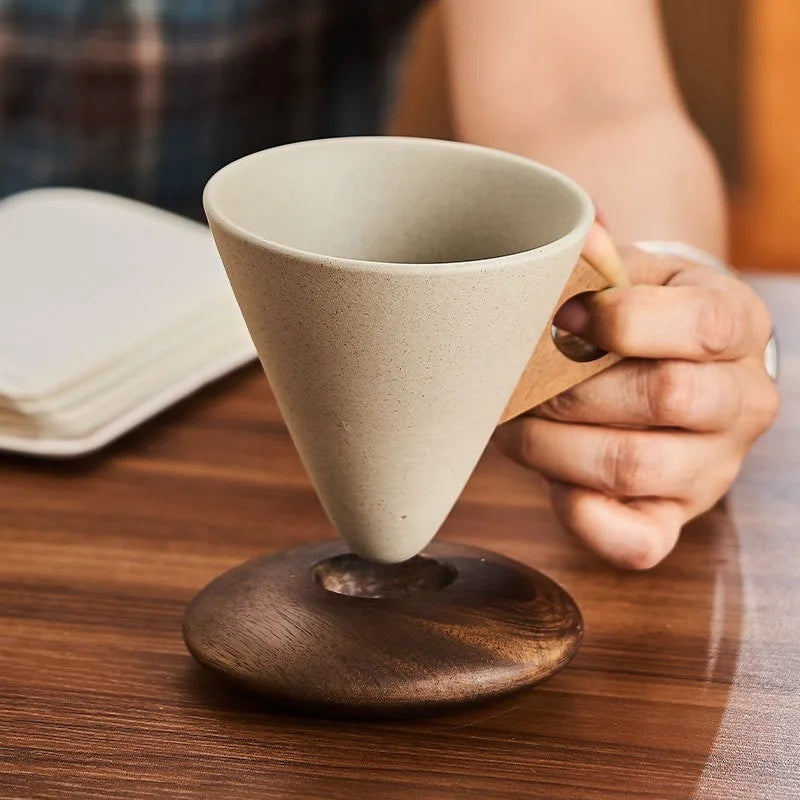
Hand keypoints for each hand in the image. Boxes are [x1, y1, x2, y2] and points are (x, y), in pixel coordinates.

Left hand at [494, 230, 778, 568]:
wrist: (663, 372)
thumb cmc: (639, 319)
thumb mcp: (631, 274)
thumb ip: (600, 259)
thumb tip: (577, 231)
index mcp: (737, 326)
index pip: (700, 325)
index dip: (622, 322)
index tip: (564, 317)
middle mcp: (741, 402)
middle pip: (661, 397)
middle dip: (571, 387)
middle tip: (522, 379)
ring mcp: (713, 468)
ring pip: (631, 464)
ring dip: (552, 444)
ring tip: (517, 423)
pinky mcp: (677, 517)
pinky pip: (639, 541)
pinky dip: (586, 519)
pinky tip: (556, 490)